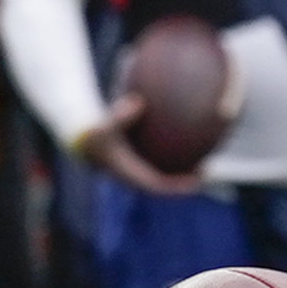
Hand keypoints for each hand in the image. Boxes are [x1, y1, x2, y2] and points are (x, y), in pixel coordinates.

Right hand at [74, 97, 203, 195]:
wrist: (81, 139)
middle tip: (205, 171)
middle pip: (164, 185)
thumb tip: (138, 101)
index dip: (177, 186)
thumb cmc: (94, 131)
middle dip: (184, 181)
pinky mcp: (136, 164)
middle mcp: (134, 177)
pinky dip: (172, 157)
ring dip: (180, 172)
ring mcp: (135, 172)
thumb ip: (121, 114)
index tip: (196, 181)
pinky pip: (158, 164)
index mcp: (130, 173)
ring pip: (162, 176)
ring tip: (201, 160)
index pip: (157, 186)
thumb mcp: (105, 123)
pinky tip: (187, 140)